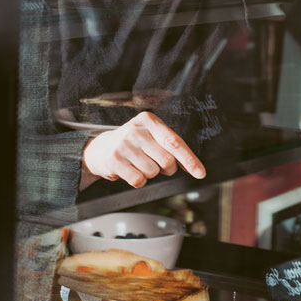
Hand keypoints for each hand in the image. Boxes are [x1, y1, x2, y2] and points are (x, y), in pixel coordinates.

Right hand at [81, 111, 205, 188]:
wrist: (100, 149)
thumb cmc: (134, 143)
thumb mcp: (151, 136)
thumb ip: (171, 146)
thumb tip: (194, 166)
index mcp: (149, 120)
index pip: (174, 142)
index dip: (189, 159)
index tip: (200, 173)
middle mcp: (136, 130)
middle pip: (167, 160)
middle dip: (167, 168)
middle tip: (157, 163)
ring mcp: (124, 145)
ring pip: (153, 172)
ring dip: (150, 174)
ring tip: (138, 164)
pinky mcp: (114, 160)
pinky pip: (139, 180)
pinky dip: (139, 180)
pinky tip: (130, 170)